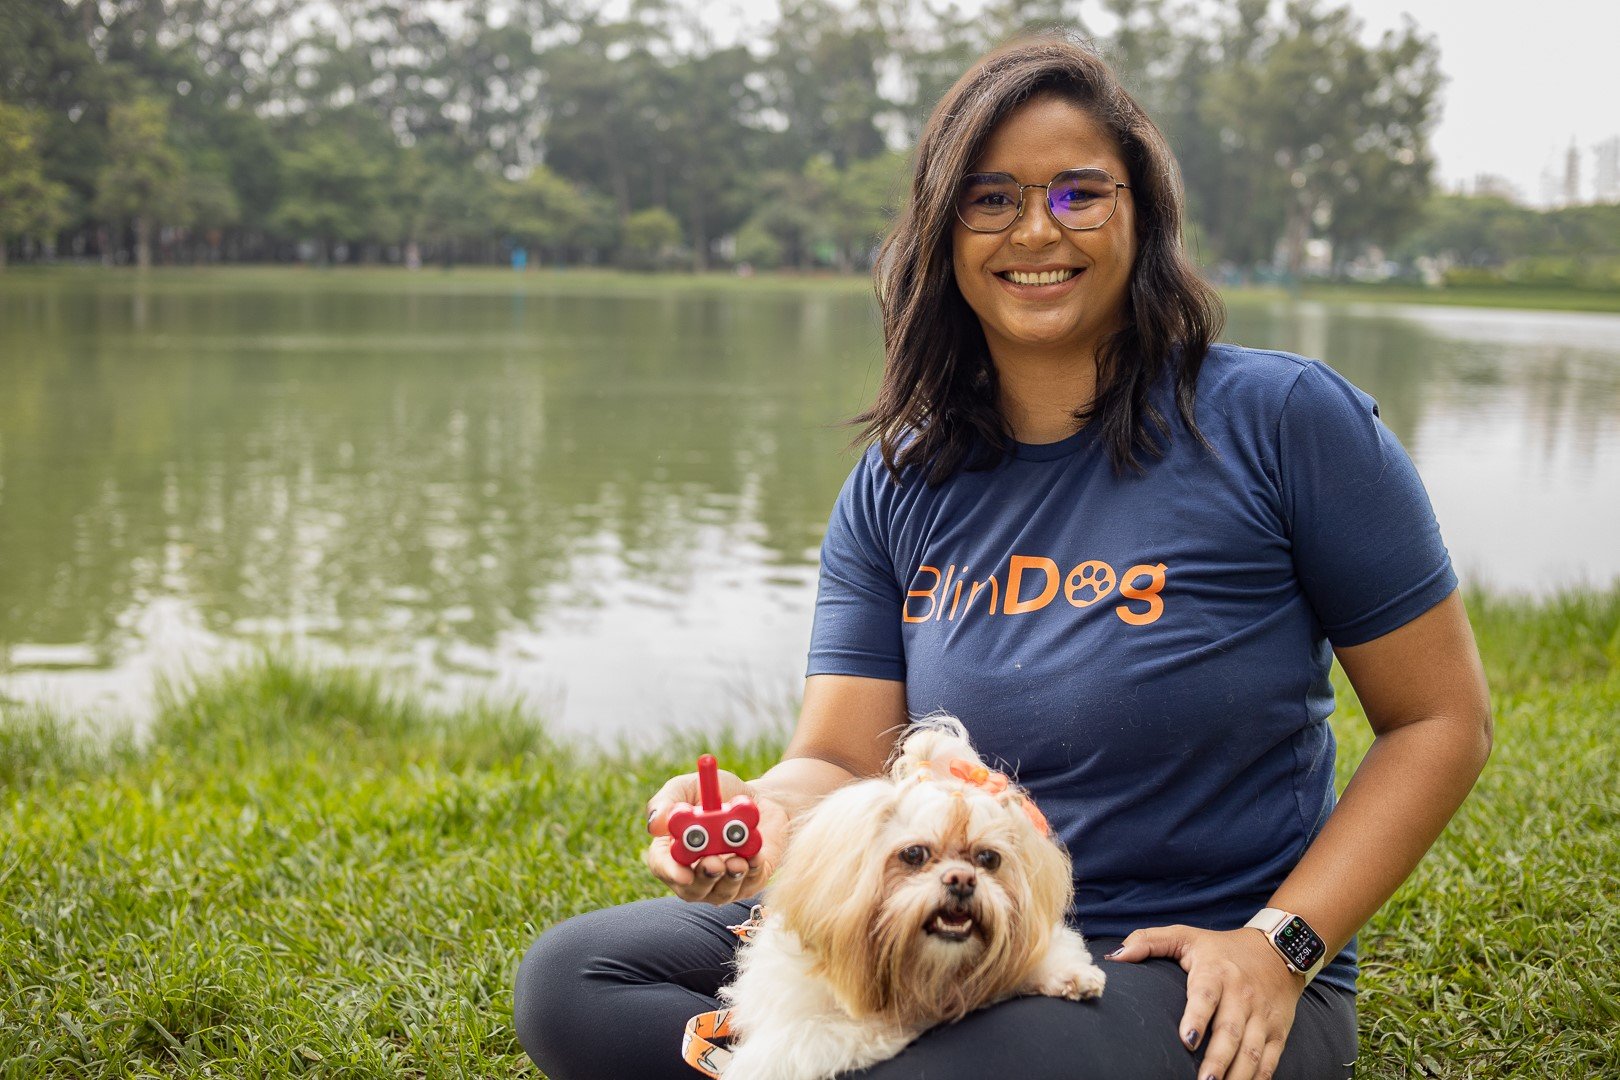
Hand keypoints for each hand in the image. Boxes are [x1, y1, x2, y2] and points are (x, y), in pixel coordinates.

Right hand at [644, 768, 789, 904]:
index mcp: (673, 849)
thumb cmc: (719, 793)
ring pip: (721, 893)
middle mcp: (694, 871)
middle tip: (714, 863)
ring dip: (729, 878)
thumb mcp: (691, 787)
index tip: (683, 874)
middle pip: (691, 890)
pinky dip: (752, 871)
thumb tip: (655, 824)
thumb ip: (669, 800)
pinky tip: (755, 855)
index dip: (670, 872)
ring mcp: (721, 882)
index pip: (662, 867)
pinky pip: (750, 884)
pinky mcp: (749, 883)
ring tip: (739, 860)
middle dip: (703, 879)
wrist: (759, 799)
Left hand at [1106, 925, 1306, 1079]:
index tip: (1187, 1040)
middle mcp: (1241, 995)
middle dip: (1217, 1060)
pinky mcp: (1278, 1031)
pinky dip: (1260, 1079)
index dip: (1197, 1017)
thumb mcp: (1185, 936)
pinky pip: (1270, 1060)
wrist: (1278, 950)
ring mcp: (1262, 1016)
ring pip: (1252, 1050)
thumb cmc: (1221, 948)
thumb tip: (1115, 957)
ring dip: (1238, 1075)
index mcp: (1216, 972)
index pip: (1206, 996)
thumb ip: (1148, 941)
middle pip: (1230, 1031)